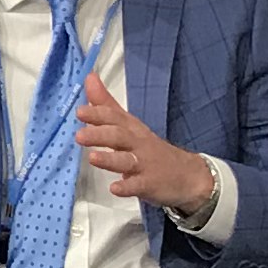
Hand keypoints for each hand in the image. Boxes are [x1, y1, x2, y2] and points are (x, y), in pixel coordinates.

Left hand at [74, 77, 217, 224]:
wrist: (188, 175)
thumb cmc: (151, 148)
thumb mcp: (130, 124)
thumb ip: (107, 104)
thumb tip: (89, 78)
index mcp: (132, 129)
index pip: (115, 117)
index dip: (98, 114)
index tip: (80, 111)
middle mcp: (138, 144)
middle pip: (119, 136)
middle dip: (100, 134)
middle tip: (80, 135)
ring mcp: (145, 164)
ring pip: (126, 160)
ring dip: (109, 159)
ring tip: (93, 158)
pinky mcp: (150, 184)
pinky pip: (138, 186)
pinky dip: (127, 187)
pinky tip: (115, 188)